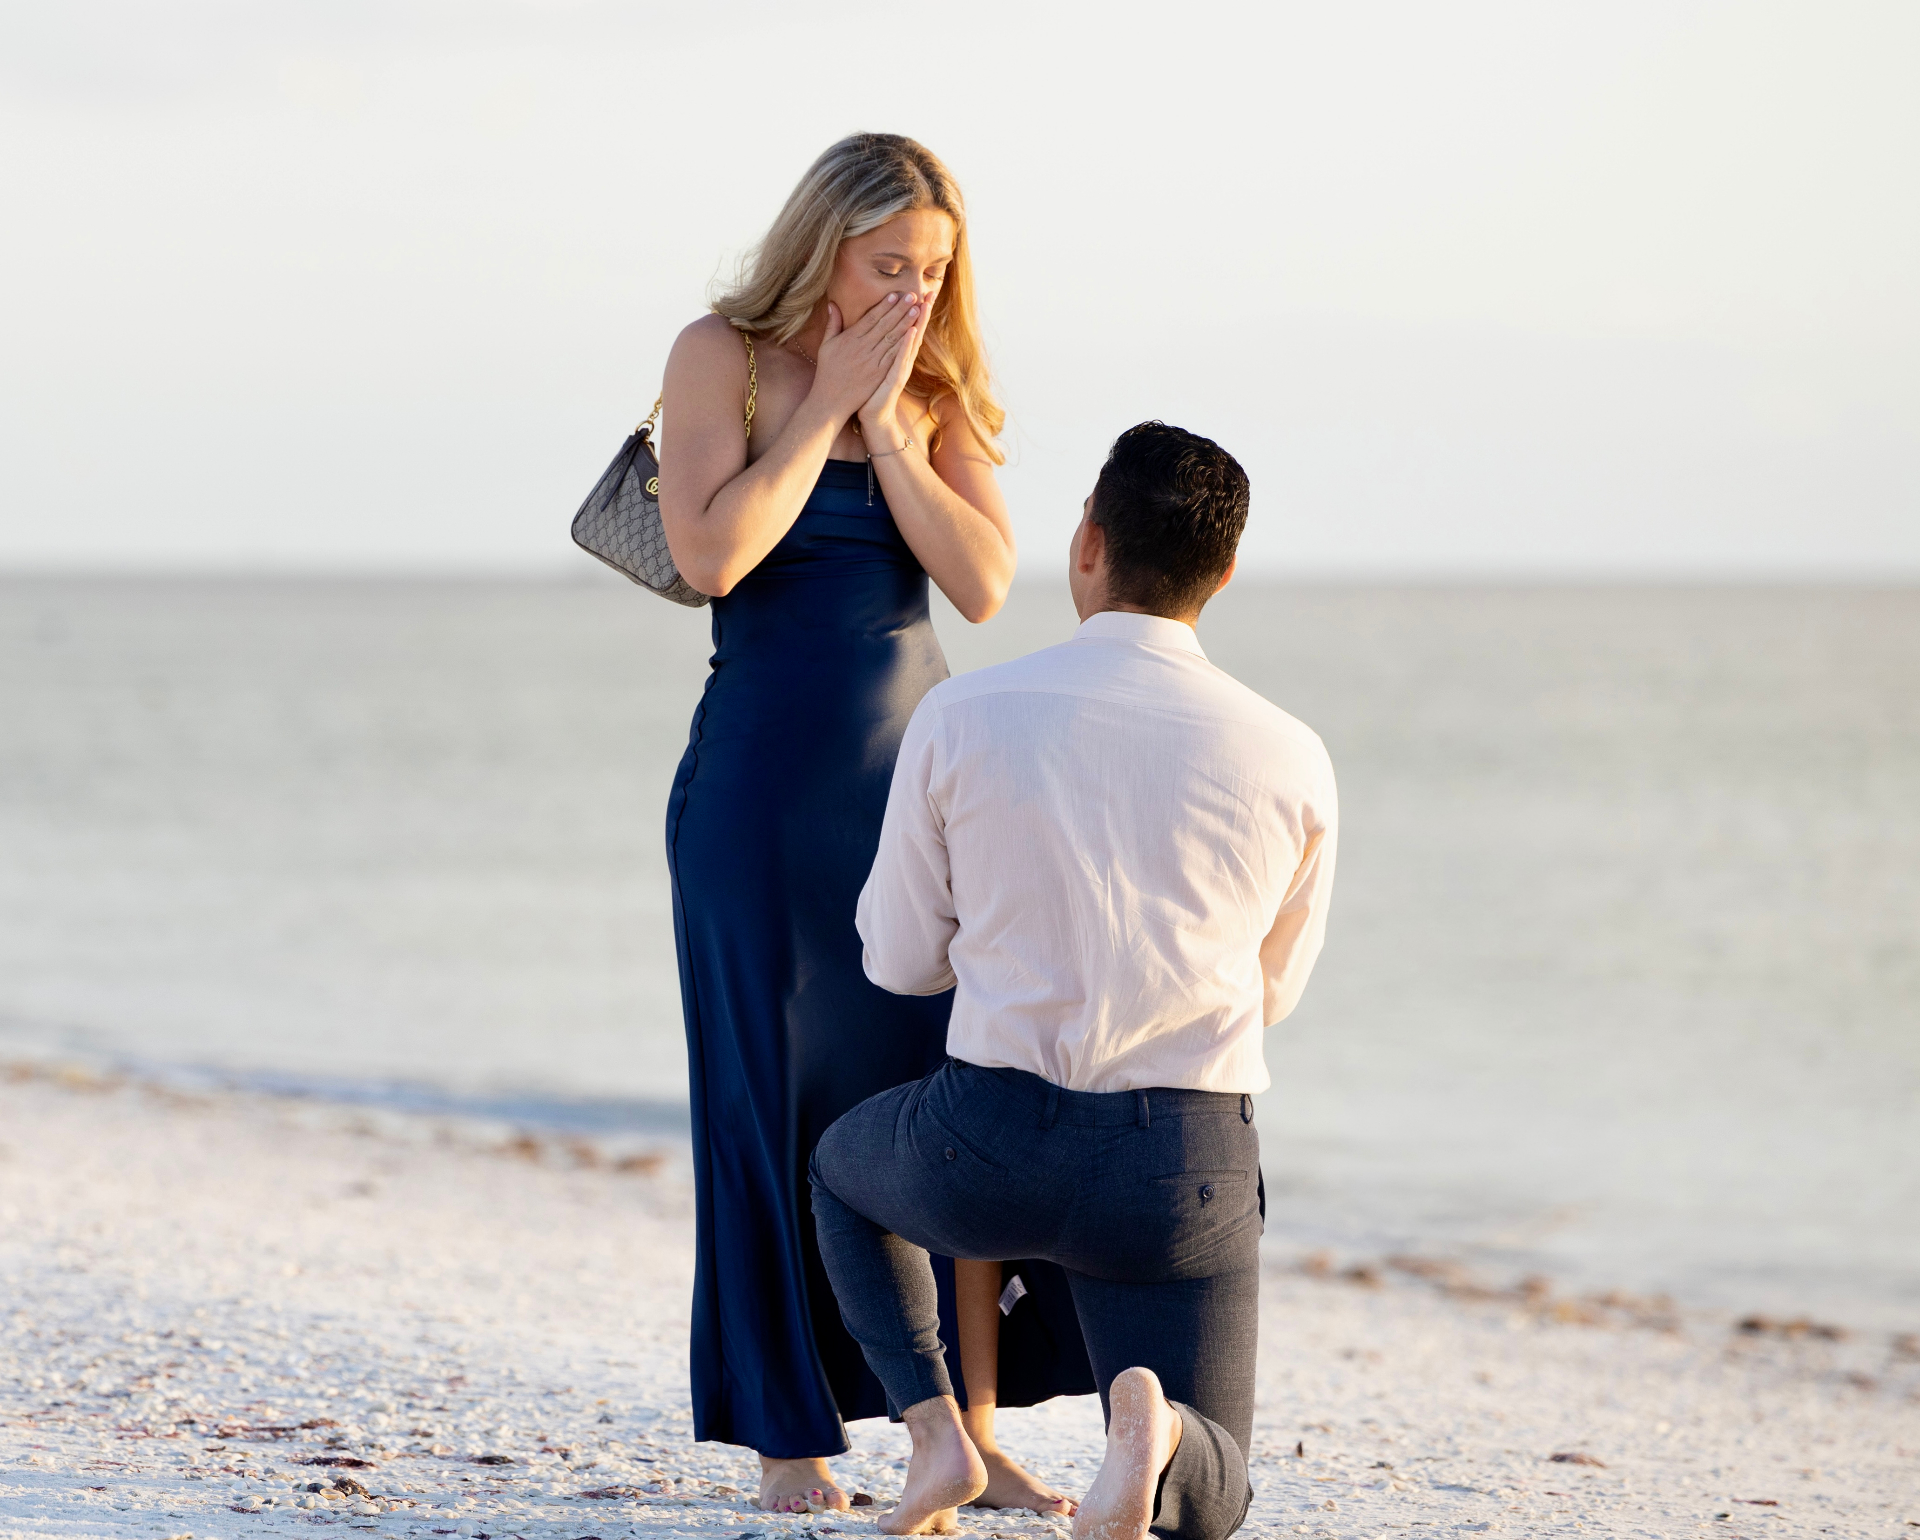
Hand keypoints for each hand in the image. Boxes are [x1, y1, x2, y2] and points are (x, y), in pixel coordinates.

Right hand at [811, 293, 919, 421]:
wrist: (831, 400)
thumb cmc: (827, 371)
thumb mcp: (826, 345)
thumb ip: (833, 324)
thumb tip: (832, 304)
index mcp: (850, 339)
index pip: (871, 318)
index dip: (884, 306)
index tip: (895, 295)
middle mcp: (862, 348)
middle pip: (885, 325)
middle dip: (900, 309)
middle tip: (912, 295)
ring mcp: (872, 361)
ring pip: (892, 338)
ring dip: (906, 323)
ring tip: (917, 309)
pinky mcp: (879, 374)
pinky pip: (893, 356)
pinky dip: (904, 344)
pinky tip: (914, 334)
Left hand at [858, 293, 930, 443]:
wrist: (872, 416)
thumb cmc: (870, 390)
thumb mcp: (871, 364)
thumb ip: (873, 345)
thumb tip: (871, 329)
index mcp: (895, 353)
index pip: (906, 327)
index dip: (913, 310)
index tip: (919, 291)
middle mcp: (902, 359)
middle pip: (914, 330)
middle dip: (922, 311)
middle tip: (930, 291)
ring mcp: (900, 369)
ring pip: (911, 342)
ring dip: (918, 324)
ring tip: (923, 305)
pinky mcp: (895, 379)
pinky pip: (902, 359)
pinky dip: (907, 345)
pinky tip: (912, 332)